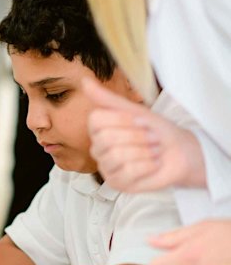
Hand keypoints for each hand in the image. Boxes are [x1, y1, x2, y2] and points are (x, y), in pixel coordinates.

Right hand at [85, 78, 205, 190]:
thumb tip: (84, 81)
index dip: (121, 119)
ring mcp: (106, 167)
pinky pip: (128, 172)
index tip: (139, 121)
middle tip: (152, 138)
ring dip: (144, 151)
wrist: (180, 152)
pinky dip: (148, 166)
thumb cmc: (157, 131)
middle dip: (137, 136)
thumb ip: (107, 99)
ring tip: (154, 151)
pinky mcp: (117, 184)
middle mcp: (98, 148)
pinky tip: (153, 164)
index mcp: (98, 129)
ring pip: (116, 156)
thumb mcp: (135, 110)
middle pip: (106, 139)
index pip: (96, 120)